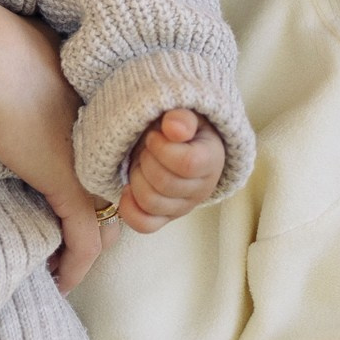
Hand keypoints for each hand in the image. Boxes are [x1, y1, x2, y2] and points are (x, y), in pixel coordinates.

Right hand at [0, 0, 104, 291]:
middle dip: (97, 222)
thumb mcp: (35, 60)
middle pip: (114, 195)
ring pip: (105, 223)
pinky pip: (85, 242)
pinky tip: (60, 280)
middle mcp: (110, 139)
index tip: (70, 205)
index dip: (95, 188)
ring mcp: (95, 164)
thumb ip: (45, 80)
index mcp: (103, 107)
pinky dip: (75, 267)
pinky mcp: (73, 189)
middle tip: (69, 244)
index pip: (110, 162)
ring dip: (85, 249)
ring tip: (61, 264)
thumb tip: (26, 76)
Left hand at [113, 108, 224, 233]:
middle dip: (146, 160)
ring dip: (136, 177)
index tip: (154, 135)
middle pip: (164, 183)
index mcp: (211, 160)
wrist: (176, 144)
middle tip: (146, 147)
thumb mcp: (184, 114)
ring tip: (141, 162)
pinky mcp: (165, 218)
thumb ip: (181, 117)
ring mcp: (183, 207)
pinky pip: (145, 225)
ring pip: (150, 203)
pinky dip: (129, 208)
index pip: (186, 163)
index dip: (162, 148)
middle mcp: (202, 188)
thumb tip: (174, 127)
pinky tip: (128, 188)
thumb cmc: (179, 127)